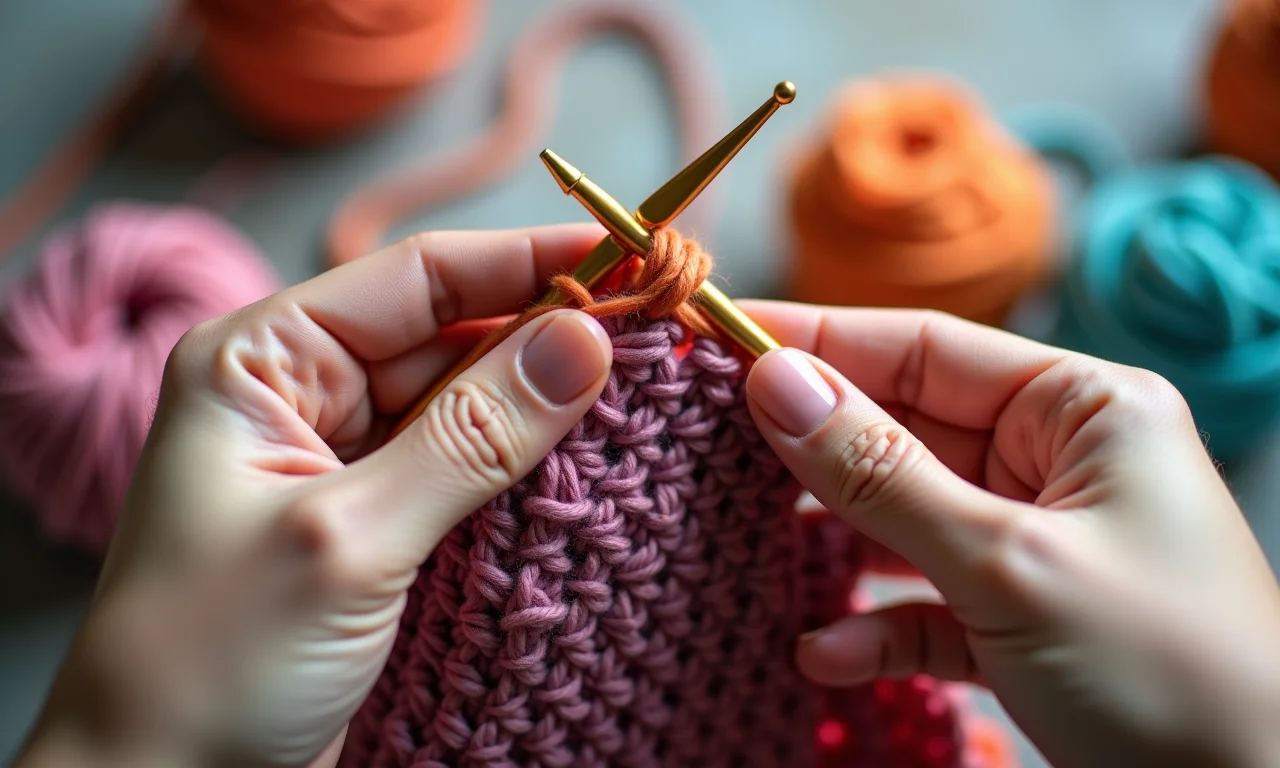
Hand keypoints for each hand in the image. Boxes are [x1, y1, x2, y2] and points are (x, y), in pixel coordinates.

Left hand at [14, 225, 613, 767]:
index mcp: (261, 362)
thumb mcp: (348, 538)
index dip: (525, 260)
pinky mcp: (378, 525)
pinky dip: (526, 466)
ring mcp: (343, 462)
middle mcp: (302, 396)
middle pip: (450, 336)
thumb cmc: (208, 662)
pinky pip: (466, 470)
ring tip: (644, 390)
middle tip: (657, 332)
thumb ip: (472, 437)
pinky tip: (590, 458)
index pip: (414, 279)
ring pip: (466, 404)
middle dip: (547, 333)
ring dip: (545, 402)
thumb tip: (585, 342)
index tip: (627, 255)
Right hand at [739, 302, 1279, 767]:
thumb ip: (881, 473)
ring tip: (746, 543)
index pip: (922, 348)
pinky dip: (880, 627)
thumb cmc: (1169, 675)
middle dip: (813, 449)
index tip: (719, 335)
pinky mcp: (1022, 619)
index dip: (815, 339)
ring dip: (838, 544)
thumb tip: (774, 383)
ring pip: (907, 518)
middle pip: (905, 430)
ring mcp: (1038, 542)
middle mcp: (1058, 462)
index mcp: (1082, 410)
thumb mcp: (1007, 564)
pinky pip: (929, 603)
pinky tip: (829, 653)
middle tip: (704, 443)